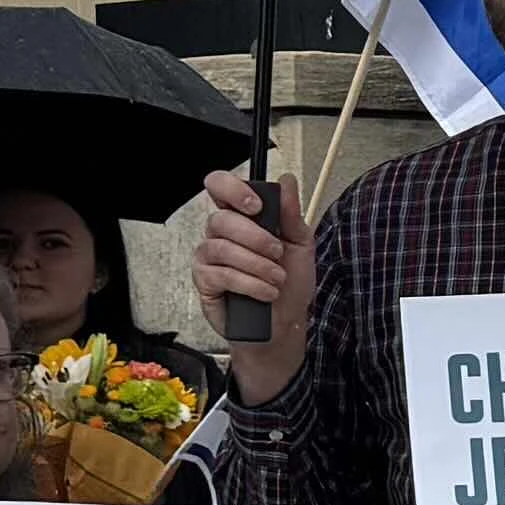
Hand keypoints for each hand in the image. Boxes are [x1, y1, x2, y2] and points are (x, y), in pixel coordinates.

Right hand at [189, 169, 313, 401]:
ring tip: (276, 278)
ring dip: (257, 264)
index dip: (232, 189)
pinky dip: (250, 283)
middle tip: (277, 253)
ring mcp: (209, 257)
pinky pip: (221, 274)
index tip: (256, 205)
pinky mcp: (204, 282)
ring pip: (222, 247)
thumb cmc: (289, 284)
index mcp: (242, 217)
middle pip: (222, 219)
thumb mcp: (300, 245)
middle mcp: (220, 233)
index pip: (220, 187)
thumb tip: (287, 181)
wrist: (284, 323)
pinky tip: (266, 292)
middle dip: (256, 237)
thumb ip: (291, 214)